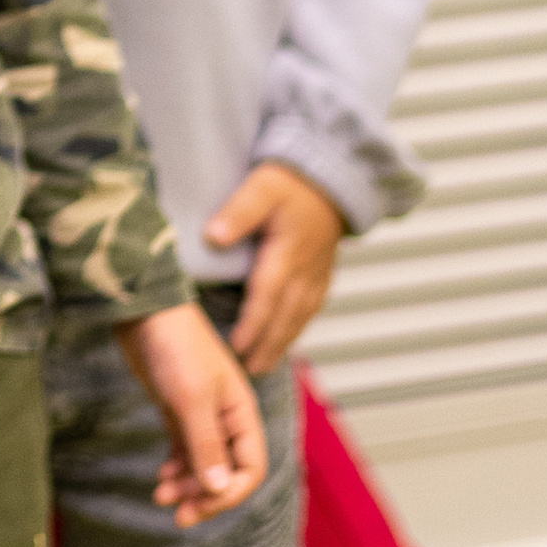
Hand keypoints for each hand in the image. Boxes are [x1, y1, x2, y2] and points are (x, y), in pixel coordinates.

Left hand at [116, 300, 268, 525]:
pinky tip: (161, 477)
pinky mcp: (178, 408)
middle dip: (205, 495)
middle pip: (226, 471)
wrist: (143, 311)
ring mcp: (202, 414)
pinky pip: (185, 449)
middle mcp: (226, 418)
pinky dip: (177, 467)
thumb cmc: (175, 348)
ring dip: (188, 484)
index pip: (250, 468)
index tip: (198, 505)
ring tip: (161, 496)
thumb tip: (219, 490)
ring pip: (204, 463)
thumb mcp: (191, 399)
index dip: (228, 494)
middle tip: (178, 514)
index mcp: (241, 414)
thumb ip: (206, 445)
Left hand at [208, 161, 347, 371]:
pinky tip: (286, 337)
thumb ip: (238, 212)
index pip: (267, 296)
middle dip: (268, 345)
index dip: (253, 325)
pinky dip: (298, 327)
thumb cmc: (291, 181)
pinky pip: (311, 308)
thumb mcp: (261, 187)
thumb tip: (214, 237)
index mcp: (287, 252)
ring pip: (300, 316)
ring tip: (264, 364)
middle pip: (286, 316)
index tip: (238, 347)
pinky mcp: (323, 273)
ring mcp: (318, 274)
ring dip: (283, 342)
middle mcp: (305, 270)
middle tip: (249, 370)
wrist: (331, 177)